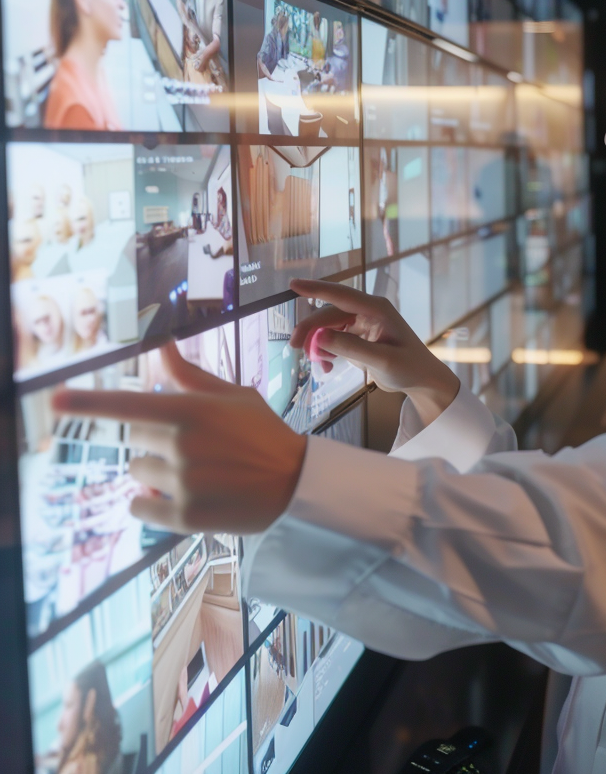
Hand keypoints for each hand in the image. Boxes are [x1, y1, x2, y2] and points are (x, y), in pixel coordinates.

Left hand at [51, 343, 306, 534]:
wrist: (294, 482)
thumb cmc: (262, 432)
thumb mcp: (232, 396)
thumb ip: (189, 375)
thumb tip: (161, 346)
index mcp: (190, 410)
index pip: (128, 404)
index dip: (88, 402)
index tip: (54, 399)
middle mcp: (181, 444)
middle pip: (135, 440)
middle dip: (156, 441)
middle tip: (194, 447)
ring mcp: (182, 481)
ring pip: (138, 473)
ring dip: (156, 473)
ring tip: (198, 473)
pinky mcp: (184, 515)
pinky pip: (140, 507)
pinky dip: (150, 504)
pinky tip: (179, 498)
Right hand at [290, 279, 458, 424]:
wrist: (422, 380)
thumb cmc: (409, 367)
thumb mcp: (382, 360)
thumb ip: (352, 347)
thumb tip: (319, 337)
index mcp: (376, 309)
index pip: (341, 295)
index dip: (315, 289)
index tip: (292, 284)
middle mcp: (367, 312)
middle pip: (328, 314)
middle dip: (310, 329)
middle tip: (294, 347)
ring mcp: (362, 324)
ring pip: (327, 327)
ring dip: (317, 343)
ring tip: (319, 365)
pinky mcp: (358, 337)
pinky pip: (333, 339)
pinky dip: (325, 351)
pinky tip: (326, 367)